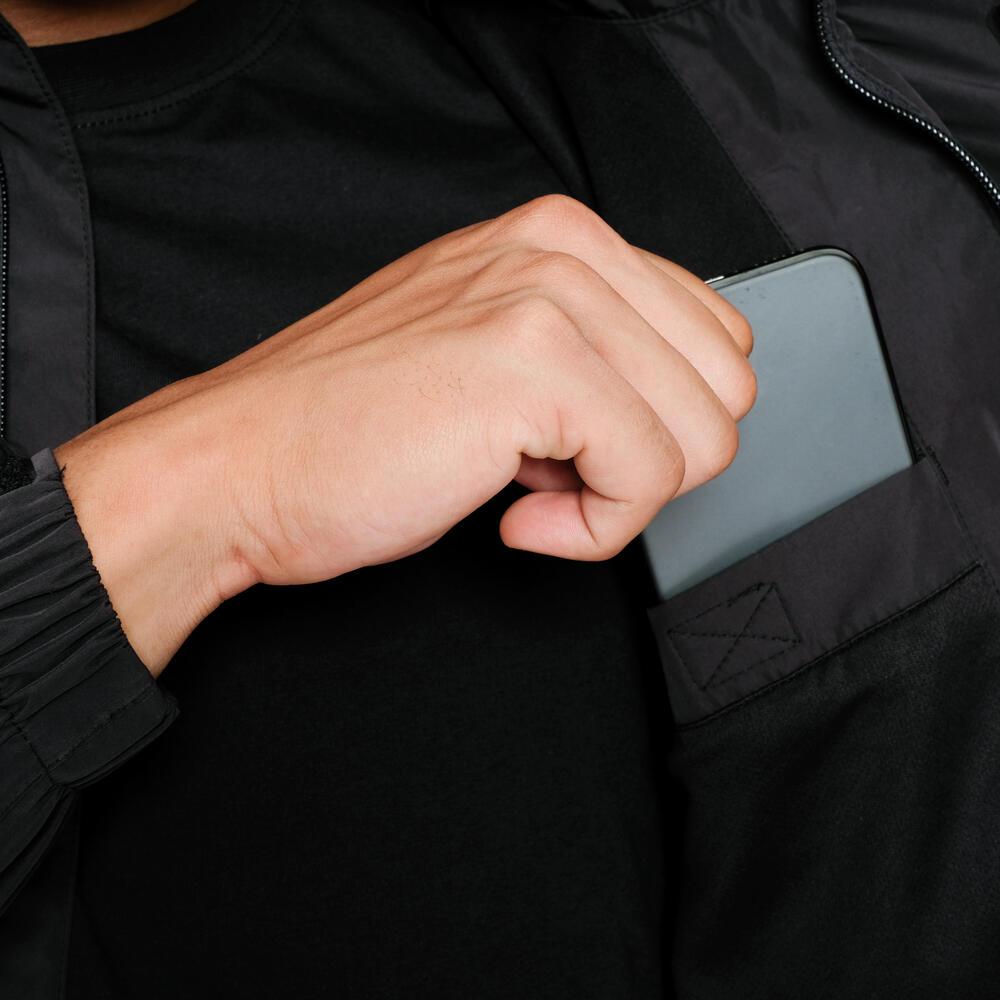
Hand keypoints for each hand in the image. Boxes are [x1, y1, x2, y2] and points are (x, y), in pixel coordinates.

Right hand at [54, 195, 754, 675]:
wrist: (241, 466)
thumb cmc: (349, 426)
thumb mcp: (487, 350)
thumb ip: (587, 349)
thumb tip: (674, 396)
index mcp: (559, 237)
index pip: (713, 335)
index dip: (657, 420)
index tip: (580, 445)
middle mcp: (561, 249)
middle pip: (724, 388)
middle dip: (650, 459)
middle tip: (554, 471)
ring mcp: (548, 299)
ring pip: (704, 436)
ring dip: (619, 495)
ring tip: (526, 487)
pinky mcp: (535, 368)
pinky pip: (649, 479)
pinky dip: (590, 530)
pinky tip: (513, 514)